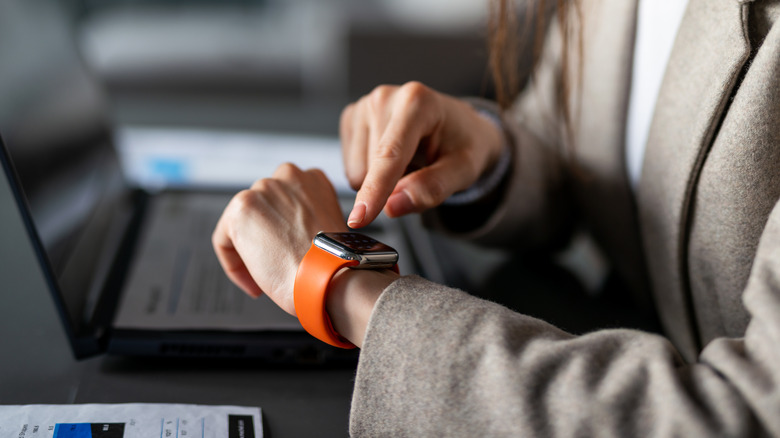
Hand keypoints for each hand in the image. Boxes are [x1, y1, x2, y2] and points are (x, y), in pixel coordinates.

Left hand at [212, 163, 346, 315]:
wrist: (330, 276)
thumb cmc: (333, 264)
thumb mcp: (327, 229)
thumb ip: (305, 220)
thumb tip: (285, 236)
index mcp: (313, 179)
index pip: (284, 202)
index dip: (284, 232)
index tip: (288, 254)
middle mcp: (288, 176)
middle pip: (262, 210)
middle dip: (265, 239)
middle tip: (275, 267)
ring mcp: (263, 189)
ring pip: (242, 225)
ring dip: (250, 252)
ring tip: (265, 278)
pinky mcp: (241, 208)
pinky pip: (224, 241)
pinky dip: (234, 265)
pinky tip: (254, 284)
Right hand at [340, 81, 504, 227]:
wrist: (459, 127)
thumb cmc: (463, 145)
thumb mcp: (464, 171)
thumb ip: (432, 188)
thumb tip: (392, 207)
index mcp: (417, 102)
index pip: (390, 155)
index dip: (375, 190)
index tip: (360, 219)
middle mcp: (384, 97)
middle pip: (372, 169)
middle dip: (394, 185)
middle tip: (421, 170)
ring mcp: (364, 105)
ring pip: (357, 172)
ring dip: (382, 181)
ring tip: (408, 162)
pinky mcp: (351, 118)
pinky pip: (350, 168)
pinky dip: (371, 173)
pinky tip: (393, 158)